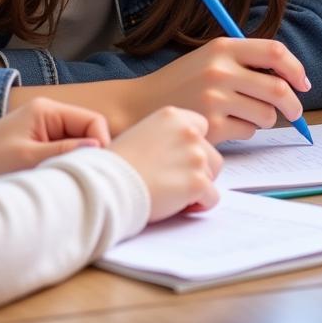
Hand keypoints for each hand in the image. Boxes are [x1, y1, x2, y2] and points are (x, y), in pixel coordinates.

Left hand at [0, 97, 110, 186]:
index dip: (101, 145)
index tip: (93, 172)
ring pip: (76, 145)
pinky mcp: (35, 145)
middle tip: (82, 181)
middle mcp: (47, 114)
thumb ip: (65, 152)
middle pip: (88, 132)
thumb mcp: (27, 159)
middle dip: (89, 156)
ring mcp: (42, 129)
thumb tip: (101, 148)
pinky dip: (62, 168)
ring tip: (64, 183)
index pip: (93, 122)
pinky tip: (55, 183)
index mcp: (47, 109)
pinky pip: (62, 154)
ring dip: (74, 164)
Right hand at [111, 107, 221, 221]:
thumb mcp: (142, 134)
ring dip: (198, 186)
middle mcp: (188, 132)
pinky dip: (200, 205)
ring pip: (212, 176)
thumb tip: (178, 154)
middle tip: (176, 182)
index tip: (178, 160)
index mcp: (172, 116)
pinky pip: (212, 198)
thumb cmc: (117, 164)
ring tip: (176, 195)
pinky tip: (180, 206)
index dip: (192, 146)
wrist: (109, 184)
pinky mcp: (198, 182)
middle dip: (198, 169)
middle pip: (210, 154)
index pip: (201, 127)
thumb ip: (165, 138)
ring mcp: (195, 156)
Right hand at [125, 37, 309, 142]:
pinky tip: (224, 126)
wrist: (140, 105)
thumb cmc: (181, 83)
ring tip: (244, 116)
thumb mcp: (208, 59)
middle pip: (278, 88)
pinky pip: (249, 132)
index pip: (274, 52)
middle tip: (295, 112)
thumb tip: (291, 79)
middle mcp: (220, 70)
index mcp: (222, 47)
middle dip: (294, 104)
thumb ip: (244, 62)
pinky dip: (244, 131)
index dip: (295, 68)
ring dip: (265, 119)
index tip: (302, 83)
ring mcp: (215, 99)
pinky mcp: (212, 126)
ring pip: (267, 115)